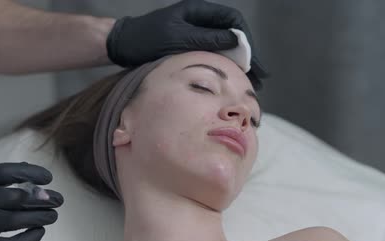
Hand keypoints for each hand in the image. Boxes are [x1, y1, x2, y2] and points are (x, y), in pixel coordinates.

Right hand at [0, 162, 63, 240]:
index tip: (48, 178)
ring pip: (17, 218)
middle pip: (17, 196)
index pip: (7, 172)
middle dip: (43, 198)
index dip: (31, 173)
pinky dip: (29, 239)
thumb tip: (28, 179)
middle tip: (58, 200)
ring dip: (40, 217)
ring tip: (53, 216)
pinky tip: (38, 234)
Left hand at [107, 0, 268, 83]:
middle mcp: (200, 21)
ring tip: (254, 84)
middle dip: (249, 56)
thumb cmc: (146, 39)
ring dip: (240, 65)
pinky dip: (226, 69)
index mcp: (198, 11)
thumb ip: (206, 39)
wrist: (122, 46)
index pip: (232, 20)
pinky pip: (214, 57)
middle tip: (262, 77)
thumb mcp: (178, 39)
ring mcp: (196, 35)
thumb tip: (236, 41)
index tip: (253, 60)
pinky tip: (234, 82)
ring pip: (226, 48)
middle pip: (233, 35)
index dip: (246, 40)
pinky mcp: (191, 49)